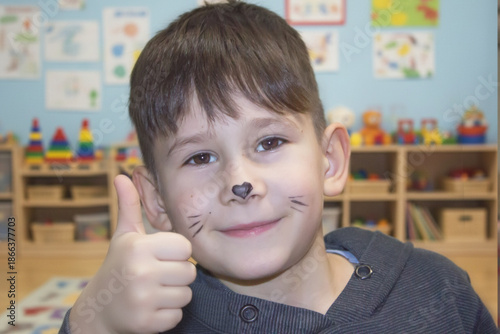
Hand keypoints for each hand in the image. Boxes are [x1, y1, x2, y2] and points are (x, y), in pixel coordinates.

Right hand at [69, 175, 195, 333]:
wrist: (98, 310)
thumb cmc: (118, 266)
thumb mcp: (124, 236)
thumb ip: (129, 206)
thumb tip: (122, 175)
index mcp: (139, 247)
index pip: (185, 247)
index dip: (176, 253)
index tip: (160, 256)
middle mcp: (140, 272)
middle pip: (189, 272)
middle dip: (177, 275)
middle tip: (157, 276)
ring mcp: (143, 299)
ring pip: (186, 294)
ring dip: (173, 294)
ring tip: (153, 290)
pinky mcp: (146, 323)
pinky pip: (177, 315)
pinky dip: (168, 314)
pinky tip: (150, 307)